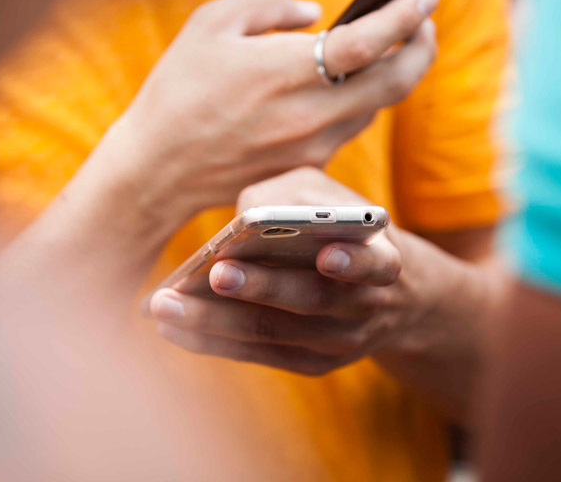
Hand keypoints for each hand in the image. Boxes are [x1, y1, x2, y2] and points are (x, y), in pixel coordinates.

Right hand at [106, 0, 438, 218]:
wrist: (157, 170)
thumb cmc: (177, 91)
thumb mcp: (209, 24)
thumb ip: (268, 3)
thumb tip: (315, 12)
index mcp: (286, 71)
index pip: (369, 42)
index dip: (405, 15)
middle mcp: (309, 114)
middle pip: (396, 83)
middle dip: (422, 48)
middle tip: (423, 21)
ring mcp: (313, 147)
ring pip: (375, 107)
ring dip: (390, 75)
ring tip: (384, 47)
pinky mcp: (308, 167)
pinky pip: (349, 128)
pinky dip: (358, 100)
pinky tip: (343, 84)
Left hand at [146, 168, 428, 374]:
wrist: (394, 301)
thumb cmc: (345, 230)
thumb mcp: (337, 201)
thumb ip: (297, 196)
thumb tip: (242, 218)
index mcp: (383, 260)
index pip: (374, 264)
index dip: (352, 262)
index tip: (326, 256)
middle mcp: (364, 307)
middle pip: (311, 299)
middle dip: (263, 286)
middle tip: (217, 273)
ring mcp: (337, 342)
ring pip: (274, 332)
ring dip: (217, 319)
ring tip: (166, 304)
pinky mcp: (312, 364)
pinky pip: (258, 354)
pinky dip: (214, 341)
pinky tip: (173, 327)